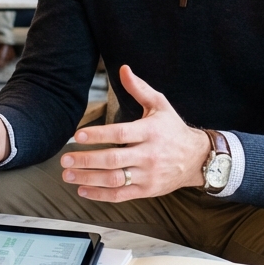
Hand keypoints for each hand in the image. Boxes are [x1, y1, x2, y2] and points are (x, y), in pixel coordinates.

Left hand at [60, 65, 210, 201]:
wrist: (197, 159)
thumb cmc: (173, 129)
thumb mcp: (160, 105)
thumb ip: (139, 89)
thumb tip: (123, 69)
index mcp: (150, 132)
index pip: (120, 134)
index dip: (98, 135)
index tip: (78, 135)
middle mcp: (149, 155)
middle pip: (114, 159)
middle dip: (86, 160)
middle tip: (65, 158)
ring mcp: (148, 175)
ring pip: (114, 180)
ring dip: (88, 178)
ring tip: (68, 174)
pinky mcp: (147, 191)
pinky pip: (121, 195)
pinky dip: (100, 195)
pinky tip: (82, 190)